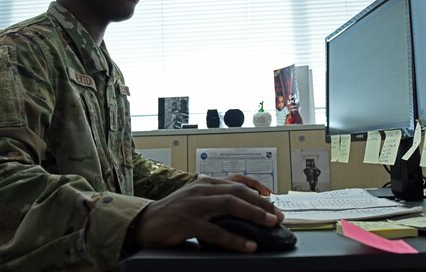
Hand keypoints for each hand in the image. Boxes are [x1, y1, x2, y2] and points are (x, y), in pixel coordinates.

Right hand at [133, 176, 282, 251]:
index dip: (257, 187)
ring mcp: (195, 205)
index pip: (237, 180)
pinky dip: (235, 239)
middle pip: (238, 191)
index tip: (272, 196)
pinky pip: (216, 231)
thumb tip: (243, 207)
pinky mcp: (188, 223)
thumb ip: (215, 198)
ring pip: (230, 205)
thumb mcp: (196, 198)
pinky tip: (248, 245)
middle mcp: (202, 189)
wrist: (147, 221)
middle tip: (278, 215)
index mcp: (206, 182)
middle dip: (261, 203)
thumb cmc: (174, 212)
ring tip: (270, 224)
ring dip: (254, 214)